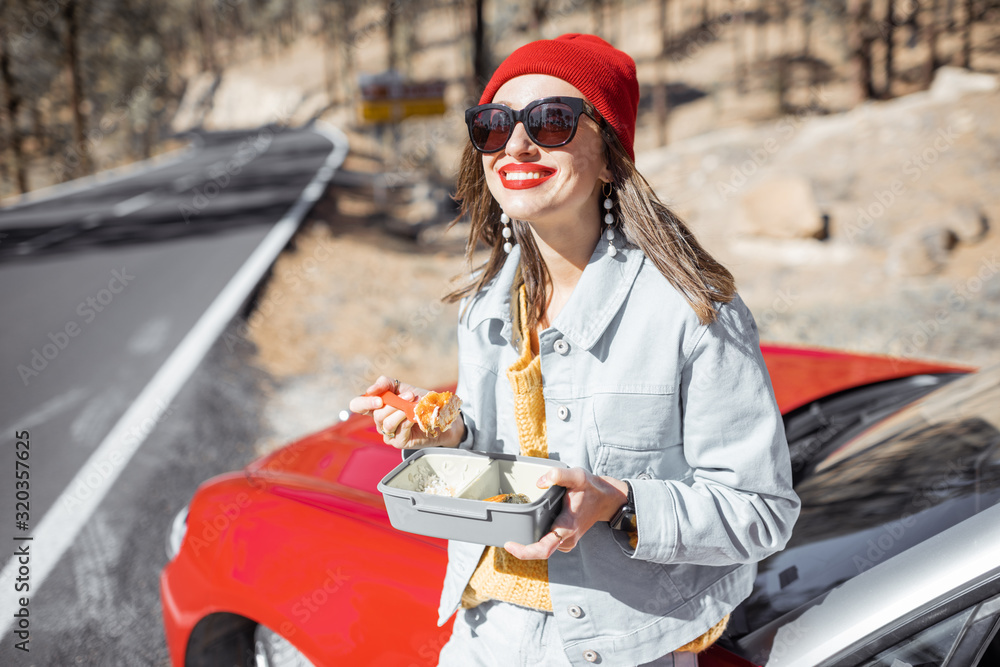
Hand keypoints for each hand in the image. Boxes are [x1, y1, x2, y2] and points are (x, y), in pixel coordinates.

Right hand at [347, 375, 463, 449]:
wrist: (439, 414)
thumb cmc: (419, 400)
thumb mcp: (402, 387)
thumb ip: (386, 383)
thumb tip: (372, 389)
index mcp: (376, 406)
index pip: (357, 405)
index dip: (364, 402)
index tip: (379, 400)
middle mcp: (379, 420)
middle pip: (376, 414)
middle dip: (394, 403)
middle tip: (410, 395)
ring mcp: (388, 432)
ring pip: (386, 423)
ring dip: (402, 411)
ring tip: (414, 405)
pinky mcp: (399, 442)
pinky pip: (399, 431)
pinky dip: (408, 421)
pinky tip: (415, 417)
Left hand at [503, 467, 628, 559]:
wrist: (608, 500)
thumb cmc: (592, 489)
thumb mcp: (577, 476)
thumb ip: (558, 475)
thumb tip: (539, 482)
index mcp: (567, 526)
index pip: (543, 549)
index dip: (524, 551)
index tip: (509, 545)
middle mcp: (566, 538)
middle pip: (539, 550)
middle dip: (522, 545)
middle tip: (506, 535)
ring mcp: (566, 541)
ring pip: (543, 547)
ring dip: (529, 541)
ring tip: (516, 529)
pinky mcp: (565, 539)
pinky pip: (547, 543)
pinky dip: (537, 538)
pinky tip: (532, 526)